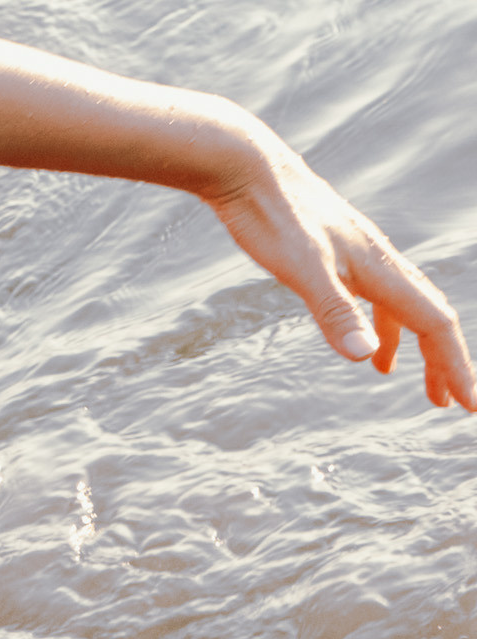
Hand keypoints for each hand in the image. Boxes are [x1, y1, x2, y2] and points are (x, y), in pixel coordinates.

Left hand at [202, 133, 474, 409]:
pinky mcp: (336, 254)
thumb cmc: (272, 216)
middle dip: (447, 363)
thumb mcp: (301, 269)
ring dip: (419, 350)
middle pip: (429, 318)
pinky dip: (384, 329)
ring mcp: (360, 256)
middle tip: (456, 406)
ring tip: (422, 388)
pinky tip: (369, 347)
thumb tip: (367, 357)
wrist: (248, 168)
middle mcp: (380, 261)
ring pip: (405, 310)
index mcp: (380, 268)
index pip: (434, 324)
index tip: (469, 406)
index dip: (455, 366)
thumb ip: (333, 311)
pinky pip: (377, 299)